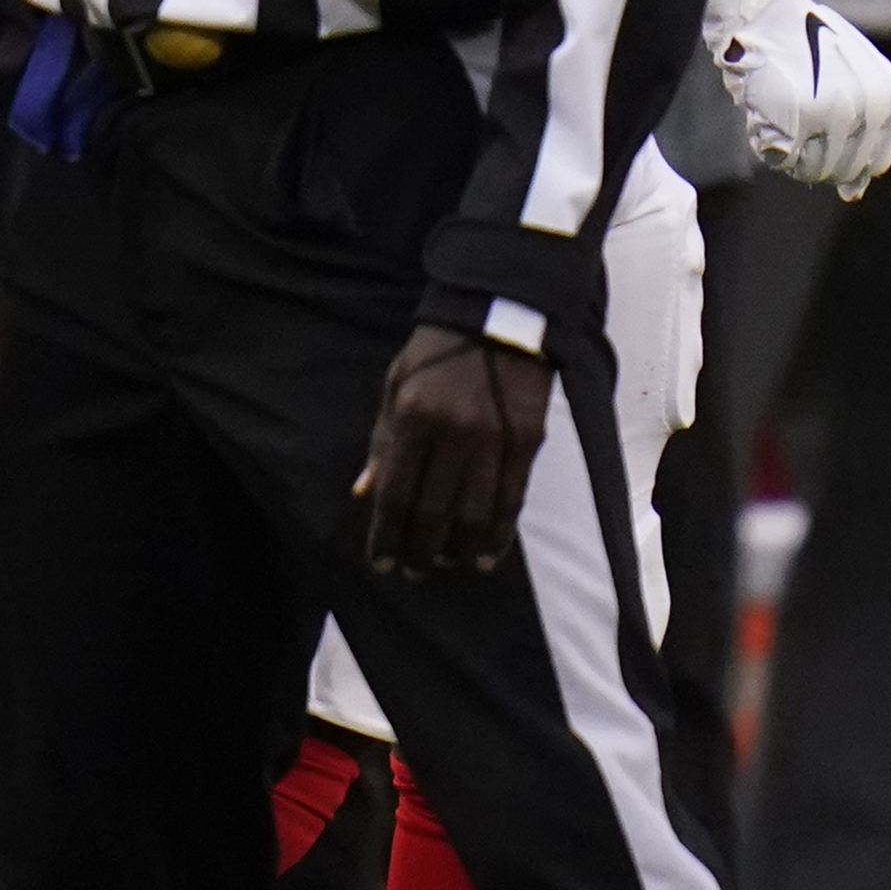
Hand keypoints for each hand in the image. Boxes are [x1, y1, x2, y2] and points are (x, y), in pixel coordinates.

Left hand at [355, 324, 555, 576]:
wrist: (496, 319)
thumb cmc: (436, 355)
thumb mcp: (395, 389)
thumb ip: (382, 444)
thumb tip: (363, 494)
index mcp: (414, 418)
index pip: (397, 492)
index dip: (387, 533)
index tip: (381, 562)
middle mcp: (455, 432)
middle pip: (435, 509)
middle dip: (420, 548)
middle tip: (412, 570)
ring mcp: (495, 438)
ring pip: (476, 512)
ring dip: (459, 548)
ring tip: (447, 564)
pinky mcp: (527, 441)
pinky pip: (512, 499)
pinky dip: (498, 532)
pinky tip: (486, 554)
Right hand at [703, 0, 890, 198]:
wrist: (768, 11)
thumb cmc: (805, 44)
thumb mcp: (850, 82)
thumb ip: (862, 134)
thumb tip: (854, 194)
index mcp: (888, 100)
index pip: (873, 163)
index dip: (844, 162)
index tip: (820, 144)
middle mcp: (867, 108)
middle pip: (840, 170)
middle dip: (814, 161)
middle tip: (792, 129)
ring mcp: (833, 112)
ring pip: (809, 169)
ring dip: (789, 156)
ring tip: (777, 119)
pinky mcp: (798, 114)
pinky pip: (779, 157)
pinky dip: (765, 144)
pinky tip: (762, 116)